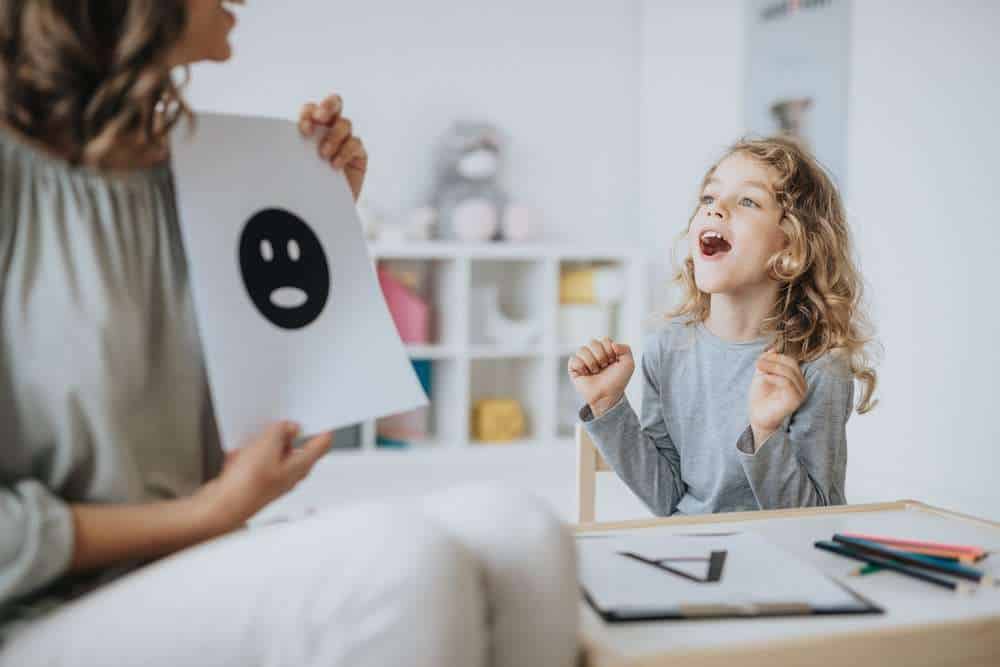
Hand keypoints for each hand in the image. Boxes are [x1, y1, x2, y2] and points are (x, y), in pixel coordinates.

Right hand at [197, 421, 332, 531]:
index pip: (322, 445)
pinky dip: (248, 455)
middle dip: (287, 433)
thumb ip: (281, 431)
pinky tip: (237, 455)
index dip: (322, 427)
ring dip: (263, 443)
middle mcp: (289, 475)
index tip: (318, 414)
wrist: (219, 509)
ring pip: (273, 453)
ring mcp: (272, 480)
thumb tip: (291, 427)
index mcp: (300, 467)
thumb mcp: (266, 446)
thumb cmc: (245, 485)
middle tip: (278, 421)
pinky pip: (255, 461)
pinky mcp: (255, 482)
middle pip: (297, 447)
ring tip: (251, 441)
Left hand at [298, 94, 367, 201]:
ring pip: (345, 124)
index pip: (311, 109)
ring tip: (323, 154)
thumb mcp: (292, 166)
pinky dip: (345, 151)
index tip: (303, 130)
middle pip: (335, 103)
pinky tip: (335, 165)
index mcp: (311, 128)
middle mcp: (329, 130)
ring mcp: (346, 141)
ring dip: (333, 136)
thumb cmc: (302, 189)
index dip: (308, 114)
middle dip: (328, 106)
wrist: (321, 211)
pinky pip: (355, 143)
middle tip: (320, 118)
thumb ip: (288, 149)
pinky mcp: (358, 155)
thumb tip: (267, 142)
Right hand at [567, 337, 634, 416]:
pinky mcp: (574, 368)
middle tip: (604, 367)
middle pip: (593, 342)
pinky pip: (573, 359)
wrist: (608, 395)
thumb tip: (613, 344)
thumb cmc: (617, 381)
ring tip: (595, 372)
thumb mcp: (628, 364)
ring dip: (592, 362)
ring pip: (582, 349)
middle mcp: (593, 354)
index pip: (605, 340)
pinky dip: (581, 366)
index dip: (610, 351)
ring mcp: (583, 361)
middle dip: (601, 356)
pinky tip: (586, 374)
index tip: (613, 362)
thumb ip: (626, 348)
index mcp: (605, 351)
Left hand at [748, 352, 806, 446]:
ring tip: (758, 367)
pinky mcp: (795, 400)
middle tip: (758, 362)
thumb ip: (767, 363)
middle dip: (773, 361)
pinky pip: (787, 383)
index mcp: (796, 378)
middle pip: (792, 364)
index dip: (775, 357)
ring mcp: (800, 393)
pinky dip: (774, 377)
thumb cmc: (760, 397)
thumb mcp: (762, 375)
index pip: (790, 361)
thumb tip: (772, 348)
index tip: (760, 358)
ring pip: (789, 372)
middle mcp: (801, 385)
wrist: (757, 416)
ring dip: (772, 367)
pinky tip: (764, 377)